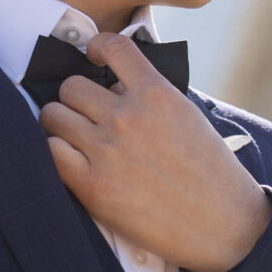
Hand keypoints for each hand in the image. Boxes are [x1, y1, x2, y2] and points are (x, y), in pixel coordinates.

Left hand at [42, 36, 270, 271]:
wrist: (222, 225)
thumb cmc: (210, 171)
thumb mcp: (188, 116)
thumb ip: (150, 95)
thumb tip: (110, 85)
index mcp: (156, 94)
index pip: (112, 47)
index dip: (97, 47)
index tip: (95, 57)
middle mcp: (127, 117)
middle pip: (71, 86)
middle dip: (76, 98)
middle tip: (86, 114)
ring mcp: (107, 151)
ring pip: (53, 115)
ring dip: (61, 124)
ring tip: (75, 137)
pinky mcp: (92, 186)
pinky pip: (50, 152)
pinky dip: (57, 153)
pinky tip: (72, 159)